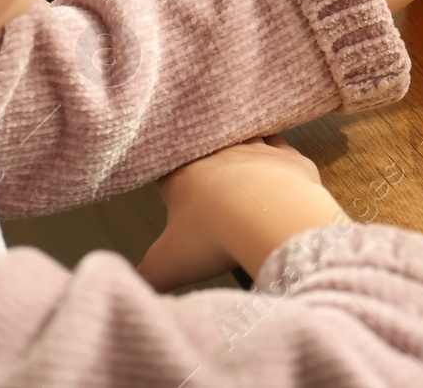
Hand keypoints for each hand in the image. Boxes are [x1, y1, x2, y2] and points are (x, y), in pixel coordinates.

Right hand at [137, 135, 345, 292]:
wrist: (269, 219)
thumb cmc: (214, 237)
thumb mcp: (168, 265)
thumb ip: (146, 275)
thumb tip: (133, 285)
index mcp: (182, 174)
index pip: (165, 163)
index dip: (162, 170)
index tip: (164, 178)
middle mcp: (218, 153)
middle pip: (204, 147)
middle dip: (202, 159)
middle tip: (203, 173)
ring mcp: (255, 150)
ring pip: (243, 137)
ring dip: (240, 149)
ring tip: (239, 163)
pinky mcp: (289, 158)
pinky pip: (281, 147)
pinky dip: (278, 155)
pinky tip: (277, 164)